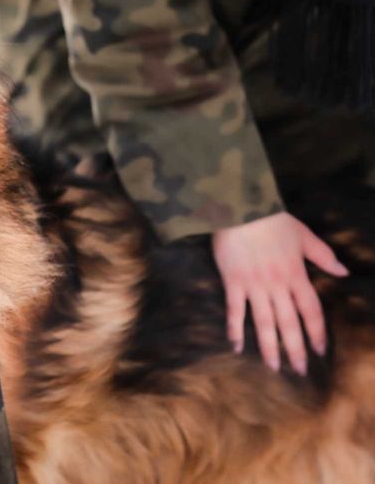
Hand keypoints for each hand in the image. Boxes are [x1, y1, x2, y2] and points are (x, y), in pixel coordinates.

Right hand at [211, 213, 348, 373]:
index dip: (316, 332)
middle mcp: (277, 285)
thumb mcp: (304, 235)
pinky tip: (236, 347)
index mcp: (296, 274)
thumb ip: (324, 256)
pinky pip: (235, 310)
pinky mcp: (233, 282)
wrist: (241, 208)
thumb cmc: (272, 220)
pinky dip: (235, 329)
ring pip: (264, 322)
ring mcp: (254, 286)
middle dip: (295, 348)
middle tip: (299, 370)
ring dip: (269, 347)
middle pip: (289, 323)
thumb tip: (344, 272)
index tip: (319, 350)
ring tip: (274, 367)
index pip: (310, 310)